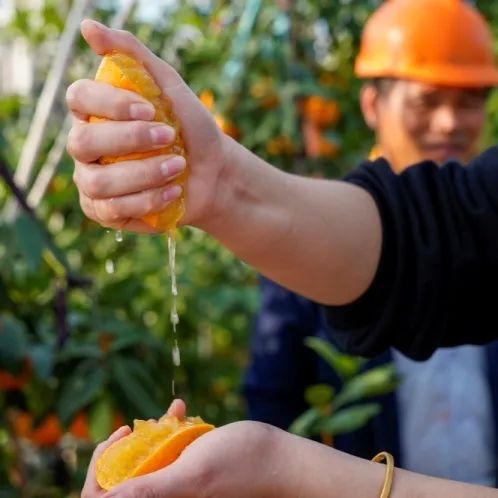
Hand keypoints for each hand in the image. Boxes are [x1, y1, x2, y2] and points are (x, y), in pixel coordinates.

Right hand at [67, 20, 233, 232]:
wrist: (215, 173)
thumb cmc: (190, 129)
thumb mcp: (168, 85)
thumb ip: (132, 54)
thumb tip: (88, 27)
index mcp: (96, 113)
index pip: (79, 99)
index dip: (111, 104)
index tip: (150, 109)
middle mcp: (88, 147)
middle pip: (82, 142)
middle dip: (131, 141)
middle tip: (170, 138)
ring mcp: (94, 181)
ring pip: (97, 182)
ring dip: (143, 175)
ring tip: (178, 168)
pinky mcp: (106, 211)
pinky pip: (111, 210)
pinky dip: (147, 201)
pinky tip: (173, 193)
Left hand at [82, 400, 284, 497]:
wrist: (277, 457)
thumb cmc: (241, 466)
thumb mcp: (193, 475)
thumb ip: (151, 490)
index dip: (101, 474)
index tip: (117, 441)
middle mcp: (168, 497)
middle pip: (122, 479)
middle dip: (126, 449)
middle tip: (133, 427)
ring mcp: (177, 483)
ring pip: (145, 461)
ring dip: (150, 434)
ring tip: (167, 415)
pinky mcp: (188, 468)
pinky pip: (167, 450)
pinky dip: (169, 428)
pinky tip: (181, 409)